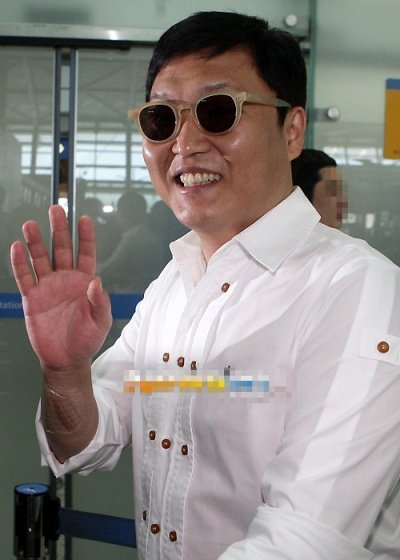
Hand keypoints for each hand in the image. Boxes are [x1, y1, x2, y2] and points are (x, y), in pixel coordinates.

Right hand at [10, 205, 111, 370]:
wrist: (66, 359)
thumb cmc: (87, 339)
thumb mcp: (100, 321)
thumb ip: (100, 301)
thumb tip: (96, 281)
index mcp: (84, 282)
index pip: (86, 253)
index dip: (86, 237)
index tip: (84, 219)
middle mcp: (65, 279)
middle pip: (61, 249)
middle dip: (58, 230)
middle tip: (56, 209)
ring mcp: (47, 287)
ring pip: (40, 259)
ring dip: (35, 242)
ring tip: (30, 224)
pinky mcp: (32, 298)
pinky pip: (24, 277)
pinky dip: (20, 263)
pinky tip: (16, 248)